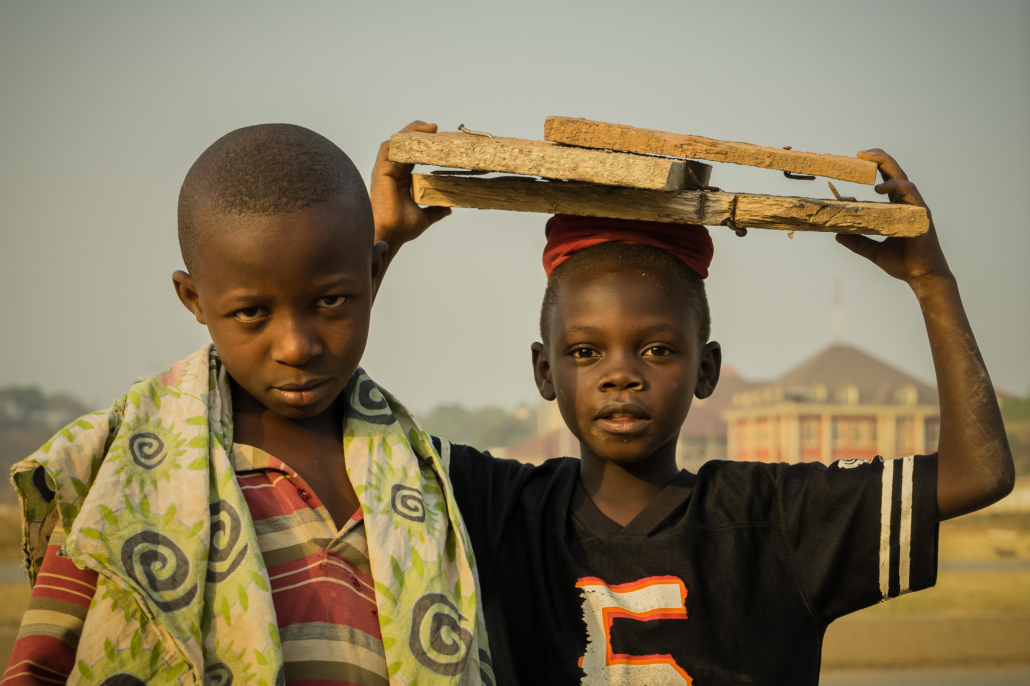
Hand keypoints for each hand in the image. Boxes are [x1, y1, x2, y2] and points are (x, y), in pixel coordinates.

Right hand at [370, 121, 451, 255]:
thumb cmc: (402, 228)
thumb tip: (448, 208)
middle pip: (404, 146)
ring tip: (429, 127)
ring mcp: (386, 171)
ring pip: (397, 143)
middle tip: (436, 128)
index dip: (424, 146)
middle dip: (419, 134)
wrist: (392, 235)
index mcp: (402, 180)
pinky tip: (415, 135)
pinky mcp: (380, 171)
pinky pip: (388, 148)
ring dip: (411, 132)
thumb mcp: (425, 217)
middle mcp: (393, 173)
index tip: (440, 140)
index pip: (412, 156)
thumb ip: (435, 210)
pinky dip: (400, 139)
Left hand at [835, 150, 951, 290]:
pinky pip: (909, 193)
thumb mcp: (873, 252)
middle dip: (880, 158)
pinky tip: (878, 187)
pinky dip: (894, 186)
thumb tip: (837, 235)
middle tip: (861, 152)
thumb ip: (857, 242)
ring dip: (886, 165)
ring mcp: (916, 207)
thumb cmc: (904, 264)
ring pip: (902, 178)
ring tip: (868, 159)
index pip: (888, 181)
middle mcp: (908, 204)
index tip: (858, 159)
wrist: (922, 277)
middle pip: (896, 173)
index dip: (876, 168)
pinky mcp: (921, 215)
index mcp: (899, 209)